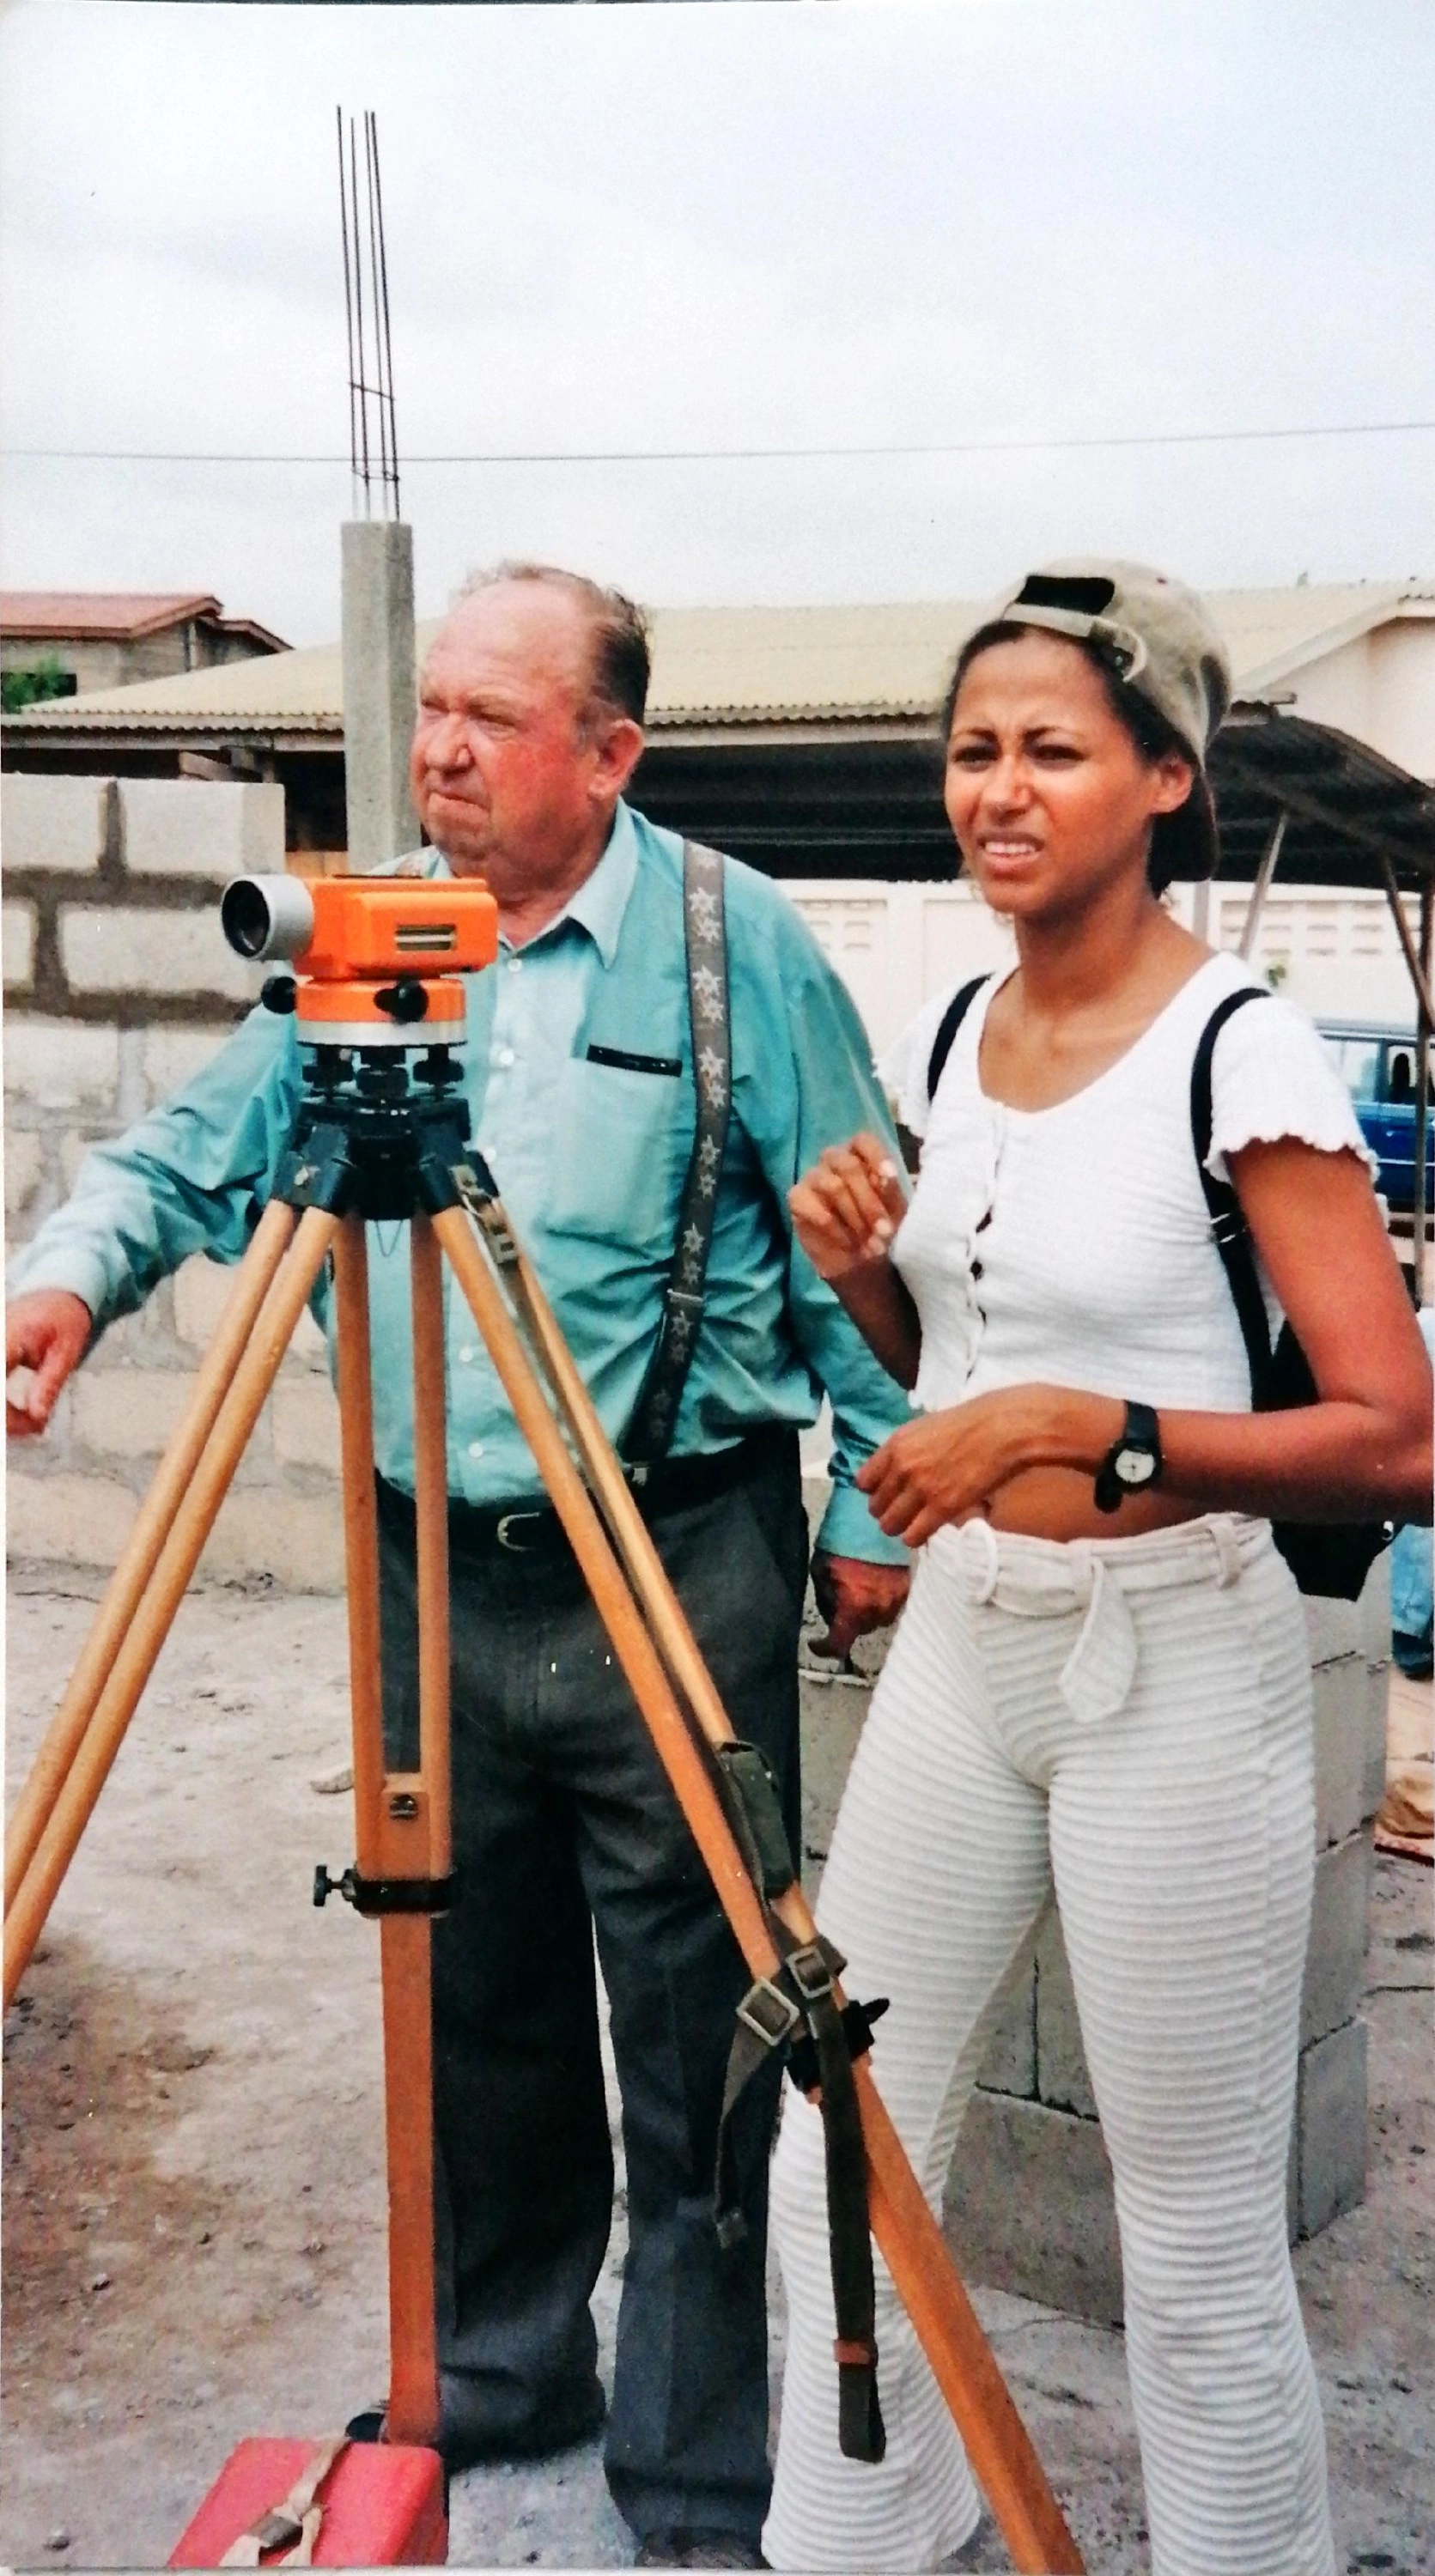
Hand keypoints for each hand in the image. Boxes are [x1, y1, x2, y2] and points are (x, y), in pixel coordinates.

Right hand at [6, 1289, 91, 1435]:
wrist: (58, 1294)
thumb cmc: (64, 1317)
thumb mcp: (66, 1351)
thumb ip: (49, 1384)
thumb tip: (37, 1416)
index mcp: (7, 1338)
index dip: (8, 1415)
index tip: (33, 1424)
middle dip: (7, 1420)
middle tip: (34, 1427)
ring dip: (5, 1416)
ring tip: (31, 1421)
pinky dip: (4, 1408)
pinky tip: (19, 1414)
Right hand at [788, 1134, 908, 1283]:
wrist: (857, 1260)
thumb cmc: (878, 1226)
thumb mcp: (894, 1210)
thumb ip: (890, 1192)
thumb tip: (886, 1178)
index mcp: (859, 1155)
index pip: (863, 1141)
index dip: (877, 1156)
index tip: (891, 1178)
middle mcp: (834, 1160)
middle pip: (848, 1166)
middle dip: (869, 1201)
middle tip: (885, 1231)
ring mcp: (812, 1177)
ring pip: (833, 1187)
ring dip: (855, 1218)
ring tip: (869, 1244)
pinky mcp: (797, 1198)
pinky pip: (815, 1209)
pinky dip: (836, 1229)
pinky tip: (848, 1243)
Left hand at [809, 1549, 910, 1659]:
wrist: (867, 1519)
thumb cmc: (839, 1543)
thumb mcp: (821, 1574)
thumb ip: (827, 1603)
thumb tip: (832, 1619)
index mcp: (854, 1606)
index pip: (839, 1645)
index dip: (824, 1648)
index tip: (816, 1643)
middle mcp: (878, 1608)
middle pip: (860, 1631)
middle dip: (847, 1622)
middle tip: (837, 1603)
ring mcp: (896, 1599)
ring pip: (878, 1621)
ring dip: (866, 1614)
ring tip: (855, 1592)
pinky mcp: (907, 1588)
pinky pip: (891, 1606)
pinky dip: (880, 1602)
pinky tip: (871, 1585)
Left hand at [857, 1386, 1113, 1546]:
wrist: (1005, 1428)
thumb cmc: (973, 1423)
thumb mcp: (927, 1427)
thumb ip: (907, 1448)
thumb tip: (897, 1467)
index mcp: (897, 1444)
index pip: (863, 1481)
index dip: (874, 1491)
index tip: (886, 1493)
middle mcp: (903, 1467)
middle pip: (874, 1506)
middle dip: (886, 1512)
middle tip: (901, 1513)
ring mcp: (921, 1488)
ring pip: (889, 1525)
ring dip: (898, 1528)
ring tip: (911, 1525)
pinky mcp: (942, 1507)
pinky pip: (913, 1535)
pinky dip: (915, 1537)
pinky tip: (924, 1532)